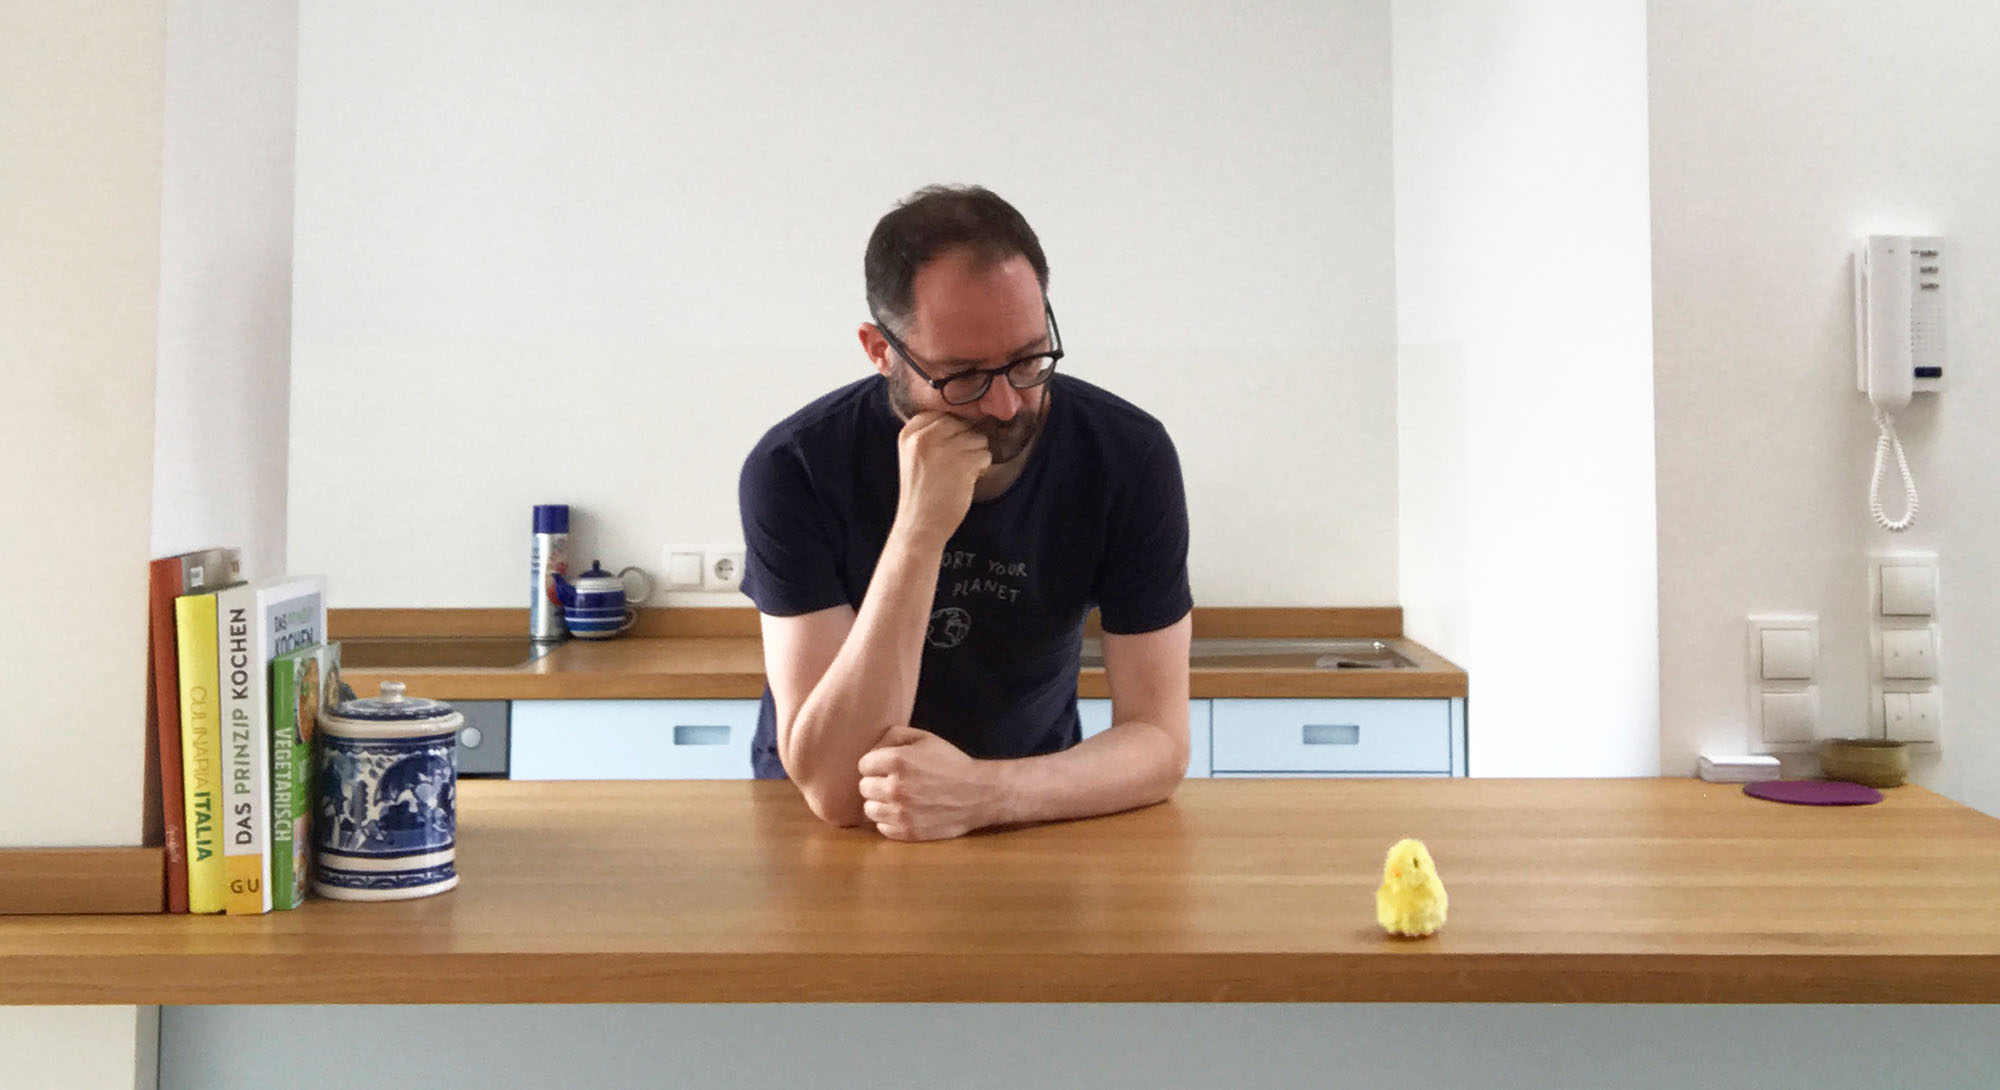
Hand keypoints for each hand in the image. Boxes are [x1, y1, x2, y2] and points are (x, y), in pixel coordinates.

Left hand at [856, 725, 999, 840]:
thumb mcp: (924, 737)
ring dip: (880, 803)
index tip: (887, 766)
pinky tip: (903, 812)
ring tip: (897, 798)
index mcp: (897, 761)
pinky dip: (889, 821)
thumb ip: (894, 735)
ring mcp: (900, 812)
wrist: (978, 793)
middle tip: (893, 782)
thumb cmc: (950, 763)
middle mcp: (895, 787)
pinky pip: (882, 827)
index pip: (863, 765)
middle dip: (876, 783)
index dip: (875, 764)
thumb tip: (871, 749)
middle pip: (864, 787)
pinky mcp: (907, 832)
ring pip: (869, 809)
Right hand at [892, 412, 990, 547]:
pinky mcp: (963, 463)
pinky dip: (982, 469)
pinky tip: (966, 482)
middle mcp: (924, 437)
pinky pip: (986, 455)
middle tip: (954, 466)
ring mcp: (944, 449)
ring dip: (975, 456)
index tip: (946, 451)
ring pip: (977, 438)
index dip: (952, 431)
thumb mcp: (914, 456)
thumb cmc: (921, 493)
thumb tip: (964, 415)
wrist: (920, 526)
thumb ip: (930, 434)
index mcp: (909, 433)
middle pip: (962, 423)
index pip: (942, 413)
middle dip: (965, 443)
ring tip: (959, 475)